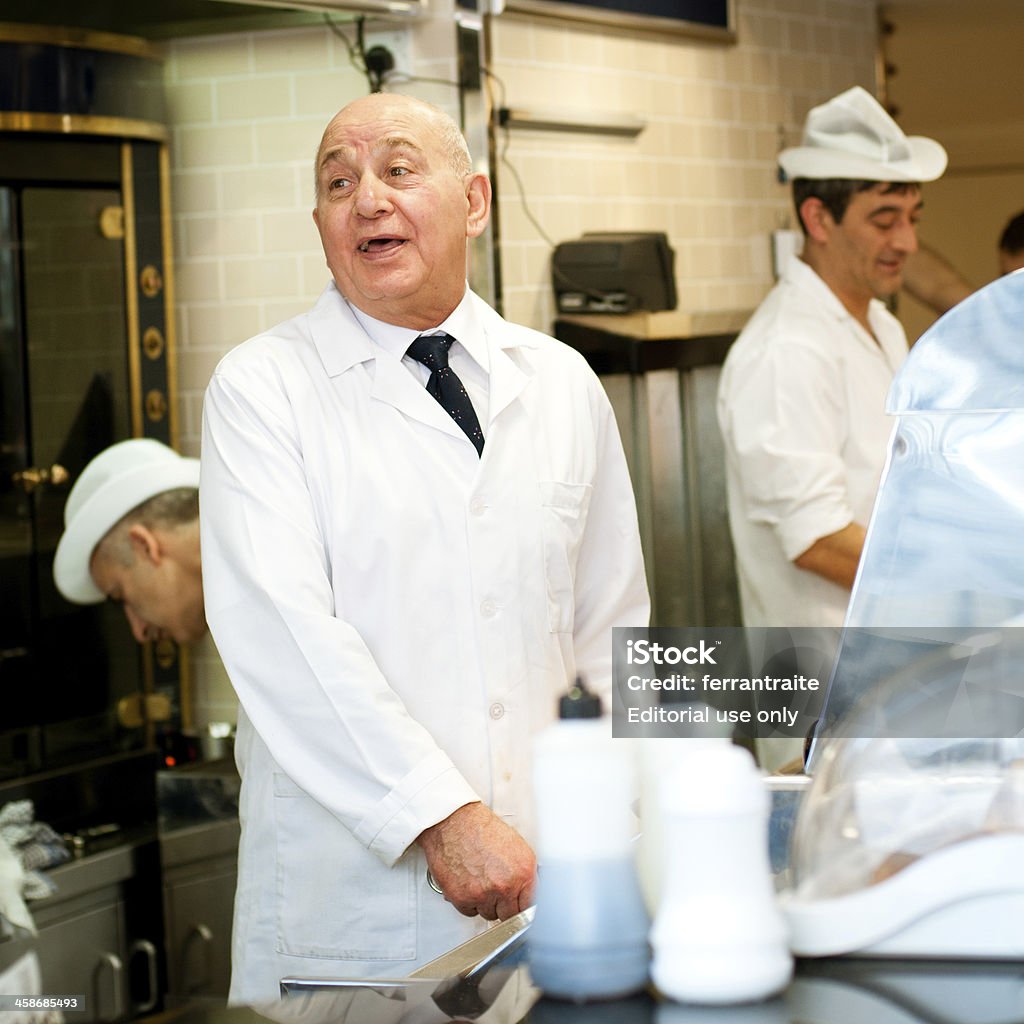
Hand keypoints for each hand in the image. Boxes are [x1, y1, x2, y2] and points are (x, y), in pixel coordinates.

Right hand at [416, 802, 535, 920]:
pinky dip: (468, 901)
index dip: (523, 906)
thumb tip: (528, 892)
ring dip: (485, 903)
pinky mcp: (463, 898)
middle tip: (496, 889)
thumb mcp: (516, 846)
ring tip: (480, 879)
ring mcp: (484, 894)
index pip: (530, 907)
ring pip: (489, 914)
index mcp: (523, 871)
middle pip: (510, 915)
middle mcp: (505, 885)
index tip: (519, 906)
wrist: (454, 821)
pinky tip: (468, 882)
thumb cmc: (481, 829)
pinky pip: (470, 911)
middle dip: (504, 905)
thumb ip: (524, 874)